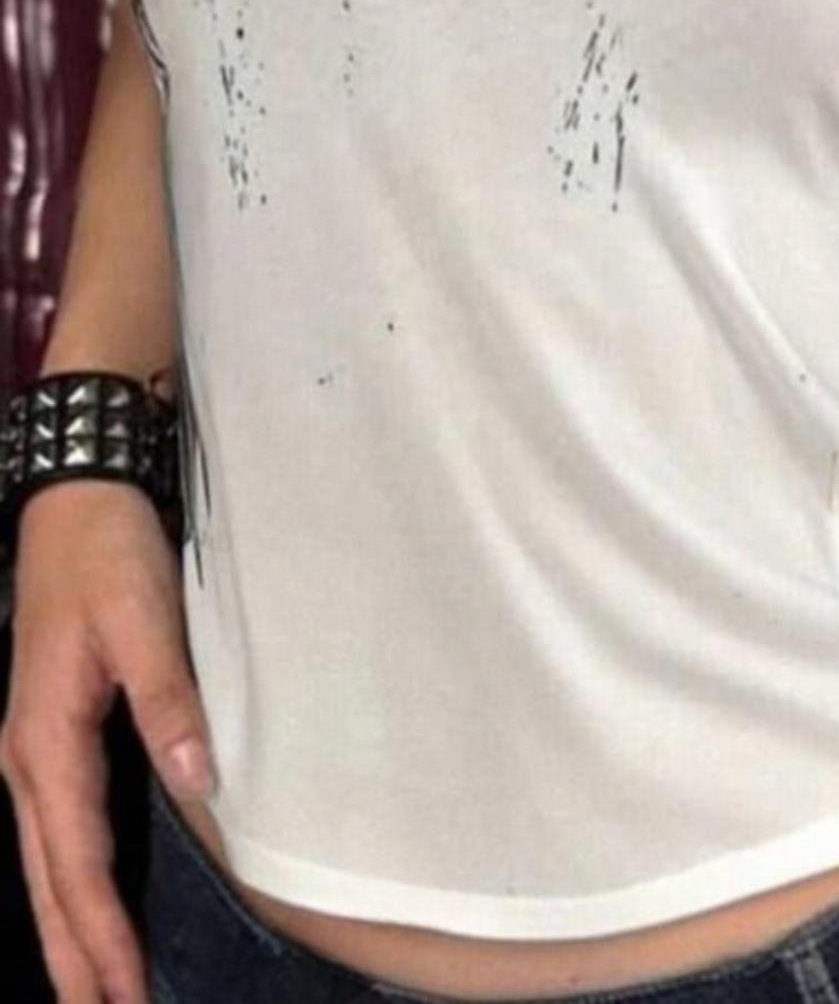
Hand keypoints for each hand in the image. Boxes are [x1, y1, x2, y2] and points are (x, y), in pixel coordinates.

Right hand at [0, 481, 213, 1003]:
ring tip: (96, 991)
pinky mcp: (51, 733)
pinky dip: (71, 882)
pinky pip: (58, 829)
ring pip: (47, 862)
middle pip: (49, 882)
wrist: (76, 497)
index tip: (128, 997)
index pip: (77, 863)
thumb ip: (168, 701)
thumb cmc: (107, 555)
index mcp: (46, 740)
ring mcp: (32, 748)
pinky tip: (89, 904)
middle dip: (75, 959)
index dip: (103, 936)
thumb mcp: (144, 620)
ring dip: (69, 930)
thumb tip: (196, 781)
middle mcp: (28, 758)